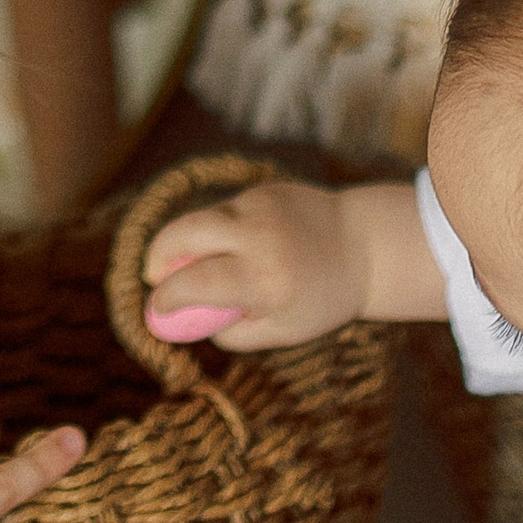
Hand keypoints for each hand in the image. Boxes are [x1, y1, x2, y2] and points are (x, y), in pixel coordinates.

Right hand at [140, 180, 366, 350]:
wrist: (367, 247)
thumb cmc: (322, 298)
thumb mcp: (284, 330)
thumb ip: (233, 332)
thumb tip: (186, 321)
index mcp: (265, 280)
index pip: (195, 283)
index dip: (167, 296)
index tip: (157, 309)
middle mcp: (260, 237)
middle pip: (184, 233)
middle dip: (158, 254)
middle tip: (154, 275)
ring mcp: (261, 207)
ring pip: (202, 219)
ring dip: (187, 242)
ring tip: (200, 263)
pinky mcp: (264, 191)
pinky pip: (225, 211)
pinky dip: (219, 230)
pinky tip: (241, 244)